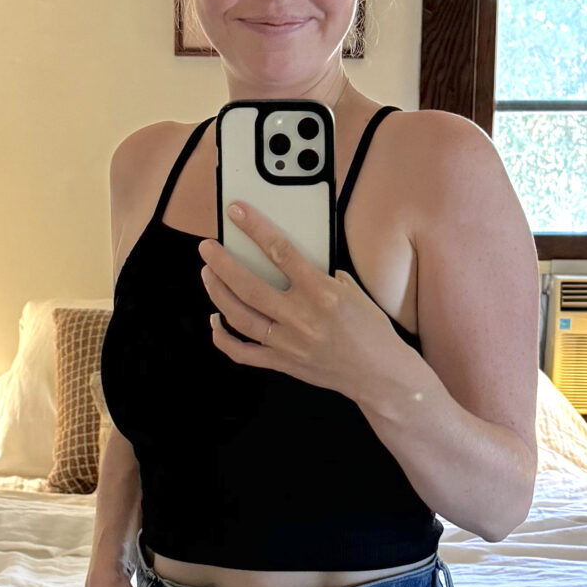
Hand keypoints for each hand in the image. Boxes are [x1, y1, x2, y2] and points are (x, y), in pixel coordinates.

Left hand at [200, 204, 417, 405]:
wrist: (380, 374)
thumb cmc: (369, 329)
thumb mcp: (351, 290)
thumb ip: (320, 274)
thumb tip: (288, 259)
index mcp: (321, 293)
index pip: (280, 251)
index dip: (255, 228)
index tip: (237, 212)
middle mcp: (301, 317)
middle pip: (248, 285)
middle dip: (221, 263)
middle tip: (206, 248)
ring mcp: (288, 343)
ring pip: (239, 316)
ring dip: (217, 293)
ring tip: (208, 274)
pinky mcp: (283, 363)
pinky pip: (243, 353)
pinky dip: (223, 338)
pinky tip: (215, 320)